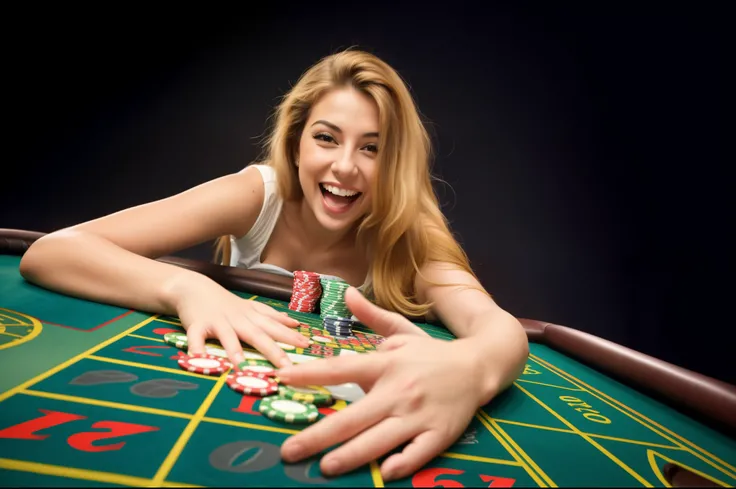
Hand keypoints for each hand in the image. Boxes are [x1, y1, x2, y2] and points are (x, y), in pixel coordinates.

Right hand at [171, 274, 308, 367]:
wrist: (195, 287)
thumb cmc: (226, 303)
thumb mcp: (252, 307)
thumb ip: (272, 316)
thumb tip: (295, 322)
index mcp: (252, 316)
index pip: (274, 326)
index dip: (290, 336)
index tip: (307, 345)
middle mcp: (238, 319)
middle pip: (257, 335)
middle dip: (273, 351)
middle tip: (286, 366)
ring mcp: (218, 322)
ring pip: (228, 337)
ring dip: (235, 350)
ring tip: (242, 366)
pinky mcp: (197, 325)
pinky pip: (196, 338)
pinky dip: (196, 349)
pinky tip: (199, 361)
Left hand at [276, 287, 489, 480]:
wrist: (479, 366)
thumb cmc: (432, 353)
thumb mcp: (402, 331)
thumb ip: (372, 316)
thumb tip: (345, 292)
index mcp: (387, 364)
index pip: (342, 368)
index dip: (311, 374)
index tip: (283, 379)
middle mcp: (399, 390)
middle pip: (353, 417)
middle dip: (317, 436)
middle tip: (288, 452)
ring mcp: (419, 415)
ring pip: (379, 441)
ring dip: (350, 456)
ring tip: (325, 468)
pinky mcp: (440, 434)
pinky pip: (417, 454)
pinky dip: (400, 464)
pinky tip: (383, 473)